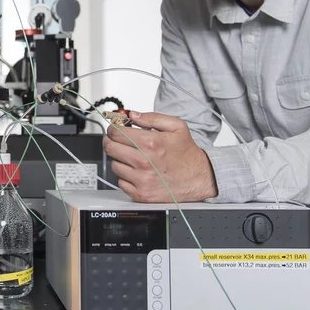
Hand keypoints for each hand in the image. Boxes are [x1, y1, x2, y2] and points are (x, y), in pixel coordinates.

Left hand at [103, 111, 217, 202]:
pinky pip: (121, 182)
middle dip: (111, 141)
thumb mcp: (176, 127)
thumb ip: (152, 118)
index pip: (116, 133)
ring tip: (134, 158)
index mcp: (151, 143)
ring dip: (120, 160)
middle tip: (117, 140)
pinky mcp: (141, 194)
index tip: (115, 128)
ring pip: (114, 165)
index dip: (113, 128)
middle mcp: (144, 162)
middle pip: (110, 148)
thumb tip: (132, 115)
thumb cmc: (187, 153)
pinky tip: (137, 172)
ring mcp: (141, 180)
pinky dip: (126, 177)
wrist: (200, 178)